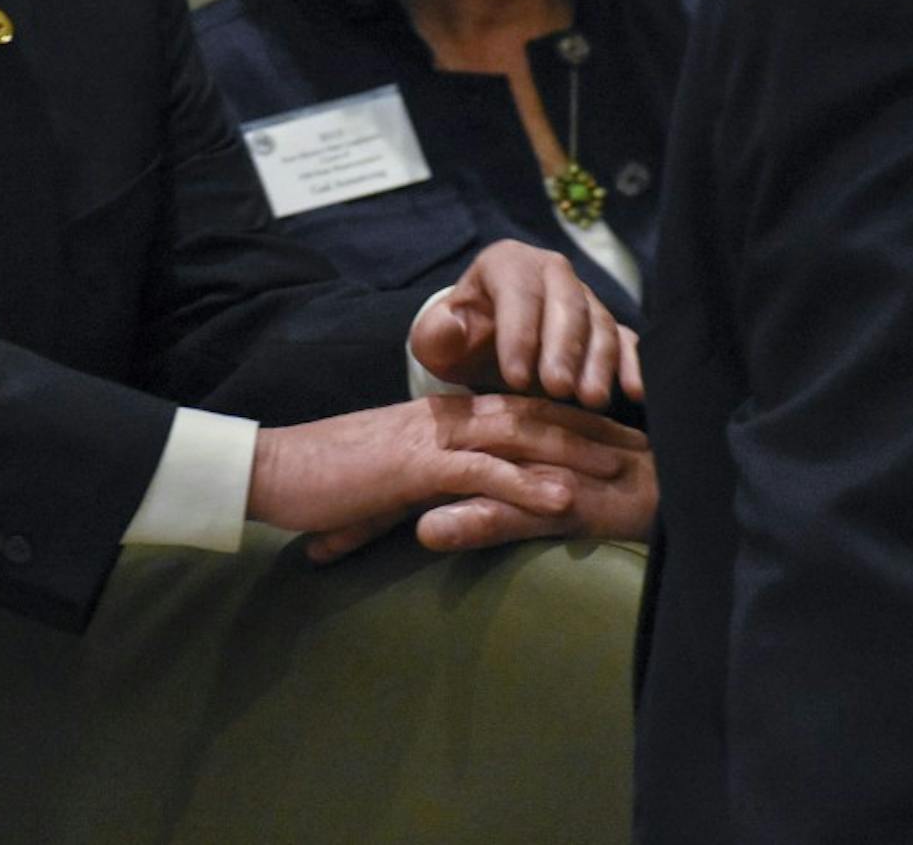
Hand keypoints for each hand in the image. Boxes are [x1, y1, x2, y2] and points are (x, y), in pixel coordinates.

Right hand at [247, 394, 648, 561]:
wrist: (270, 471)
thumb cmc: (322, 479)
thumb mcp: (387, 477)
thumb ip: (425, 482)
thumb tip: (449, 504)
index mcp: (440, 415)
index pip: (517, 409)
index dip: (569, 418)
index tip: (613, 434)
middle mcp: (443, 417)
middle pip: (532, 414)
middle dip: (590, 430)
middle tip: (642, 448)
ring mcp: (430, 438)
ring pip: (517, 434)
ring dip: (573, 452)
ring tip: (621, 471)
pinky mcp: (413, 467)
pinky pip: (479, 472)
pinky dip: (523, 483)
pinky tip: (561, 499)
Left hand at [410, 240, 643, 409]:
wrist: (483, 346)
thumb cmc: (458, 340)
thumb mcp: (434, 338)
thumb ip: (437, 333)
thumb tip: (454, 326)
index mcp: (506, 263)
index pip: (518, 292)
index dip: (519, 333)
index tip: (514, 377)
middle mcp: (551, 271)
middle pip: (567, 303)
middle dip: (565, 348)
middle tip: (559, 389)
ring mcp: (583, 296)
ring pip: (600, 322)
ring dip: (599, 362)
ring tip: (591, 401)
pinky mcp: (606, 324)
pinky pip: (625, 339)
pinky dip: (633, 363)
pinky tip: (636, 392)